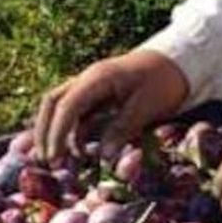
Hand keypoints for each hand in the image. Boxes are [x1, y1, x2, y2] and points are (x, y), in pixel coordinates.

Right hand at [34, 49, 189, 163]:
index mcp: (98, 78)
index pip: (67, 105)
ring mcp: (90, 86)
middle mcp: (87, 80)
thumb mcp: (147, 107)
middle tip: (45, 160)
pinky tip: (77, 150)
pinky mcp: (97, 95)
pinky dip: (71, 131)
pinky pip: (75, 112)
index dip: (57, 133)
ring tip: (58, 160)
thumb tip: (102, 157)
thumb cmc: (164, 82)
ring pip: (60, 106)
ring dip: (54, 131)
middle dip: (44, 131)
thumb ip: (123, 129)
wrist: (177, 62)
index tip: (54, 158)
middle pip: (53, 102)